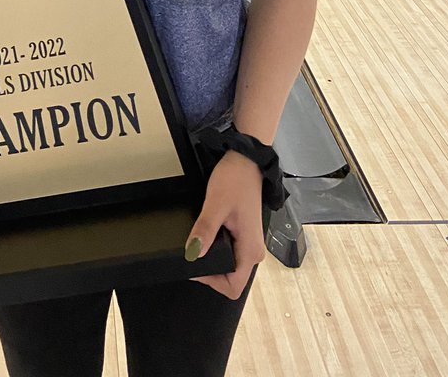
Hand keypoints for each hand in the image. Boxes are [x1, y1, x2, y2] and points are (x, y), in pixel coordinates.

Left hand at [185, 151, 265, 299]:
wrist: (246, 159)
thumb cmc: (236, 179)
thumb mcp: (216, 204)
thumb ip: (204, 230)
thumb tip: (193, 253)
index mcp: (251, 250)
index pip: (232, 287)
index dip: (211, 282)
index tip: (196, 264)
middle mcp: (254, 251)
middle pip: (230, 279)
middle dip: (209, 270)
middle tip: (193, 250)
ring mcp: (250, 243)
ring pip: (230, 266)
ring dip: (212, 258)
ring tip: (200, 240)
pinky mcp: (244, 234)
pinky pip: (230, 253)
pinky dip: (216, 249)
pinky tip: (207, 233)